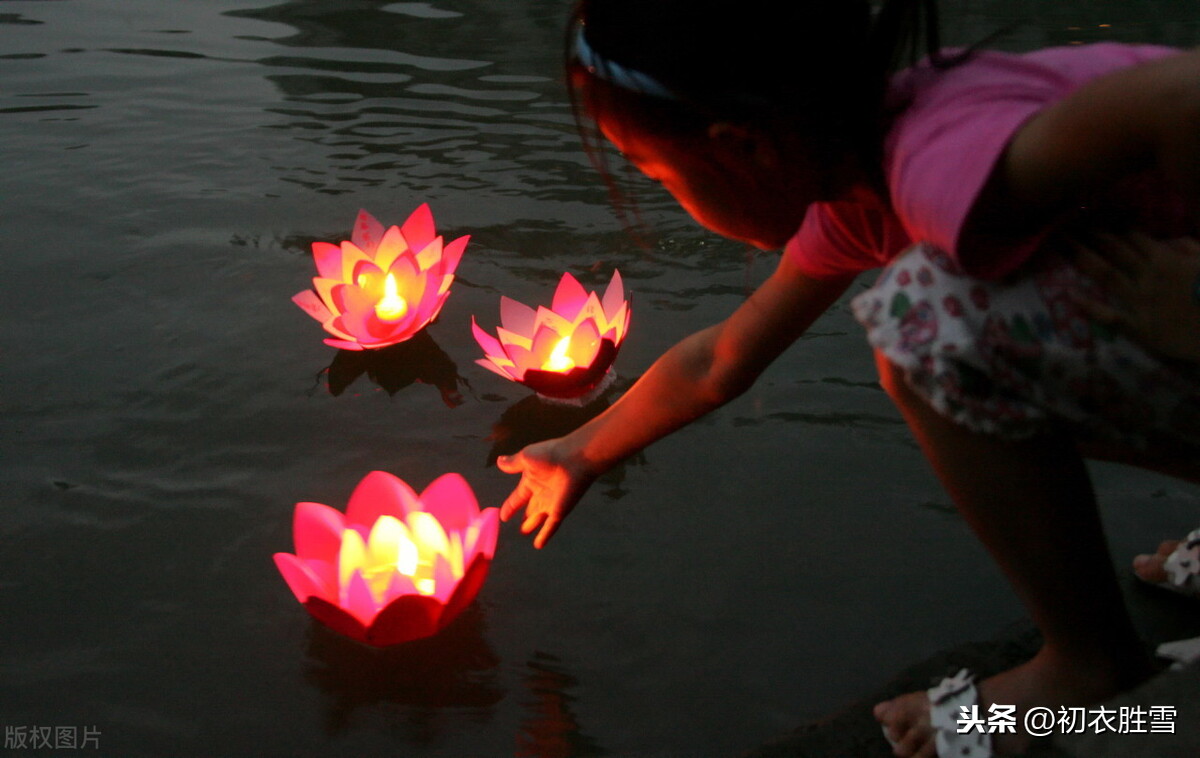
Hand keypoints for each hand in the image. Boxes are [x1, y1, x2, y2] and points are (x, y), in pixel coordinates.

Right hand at [497, 438, 597, 548]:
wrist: (575, 459)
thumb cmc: (550, 455)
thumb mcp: (526, 458)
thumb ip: (513, 464)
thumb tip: (499, 461)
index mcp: (532, 480)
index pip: (518, 497)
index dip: (511, 506)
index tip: (503, 516)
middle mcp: (541, 493)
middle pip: (531, 508)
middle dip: (526, 517)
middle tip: (520, 527)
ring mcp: (551, 504)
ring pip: (539, 518)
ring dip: (532, 525)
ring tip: (524, 532)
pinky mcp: (559, 512)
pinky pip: (550, 527)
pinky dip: (544, 536)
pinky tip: (538, 545)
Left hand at [1072, 232, 1199, 361]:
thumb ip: (1193, 251)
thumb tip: (1175, 241)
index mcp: (1168, 260)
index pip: (1133, 237)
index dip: (1111, 224)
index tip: (1093, 214)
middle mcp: (1149, 277)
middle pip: (1113, 250)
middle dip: (1089, 234)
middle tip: (1066, 221)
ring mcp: (1142, 302)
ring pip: (1106, 274)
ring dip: (1082, 257)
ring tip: (1060, 242)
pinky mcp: (1141, 329)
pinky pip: (1111, 316)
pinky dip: (1090, 306)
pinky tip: (1071, 296)